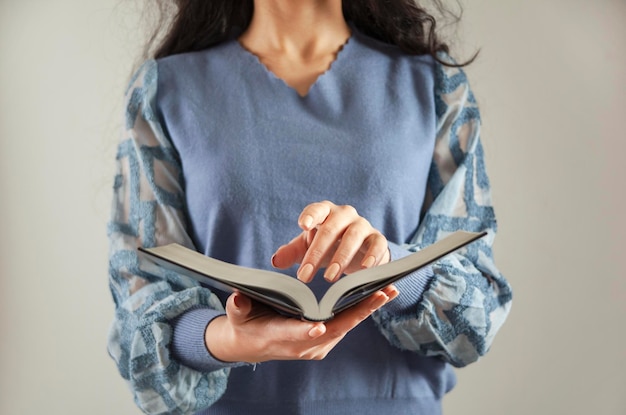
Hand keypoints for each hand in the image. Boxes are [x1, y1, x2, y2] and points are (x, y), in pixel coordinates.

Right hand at [205, 287, 398, 362]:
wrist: (251, 346)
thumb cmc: (244, 325)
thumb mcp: (237, 315)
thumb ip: (238, 307)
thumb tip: (237, 297)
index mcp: (278, 337)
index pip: (294, 334)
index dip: (305, 332)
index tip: (318, 326)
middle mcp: (302, 346)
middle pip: (333, 329)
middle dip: (357, 312)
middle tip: (380, 294)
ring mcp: (315, 347)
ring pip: (345, 327)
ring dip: (366, 309)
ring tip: (387, 290)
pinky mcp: (324, 342)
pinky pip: (345, 326)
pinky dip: (362, 311)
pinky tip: (378, 296)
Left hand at [271, 201, 390, 281]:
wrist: (358, 251)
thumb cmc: (328, 245)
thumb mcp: (308, 247)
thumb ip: (292, 252)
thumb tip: (275, 261)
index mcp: (325, 212)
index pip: (317, 209)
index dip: (310, 216)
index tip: (303, 225)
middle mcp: (345, 215)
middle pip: (331, 228)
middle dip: (317, 253)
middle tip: (305, 276)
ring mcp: (363, 226)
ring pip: (353, 236)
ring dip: (341, 257)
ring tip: (329, 277)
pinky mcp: (378, 239)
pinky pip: (377, 244)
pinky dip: (372, 256)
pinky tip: (365, 270)